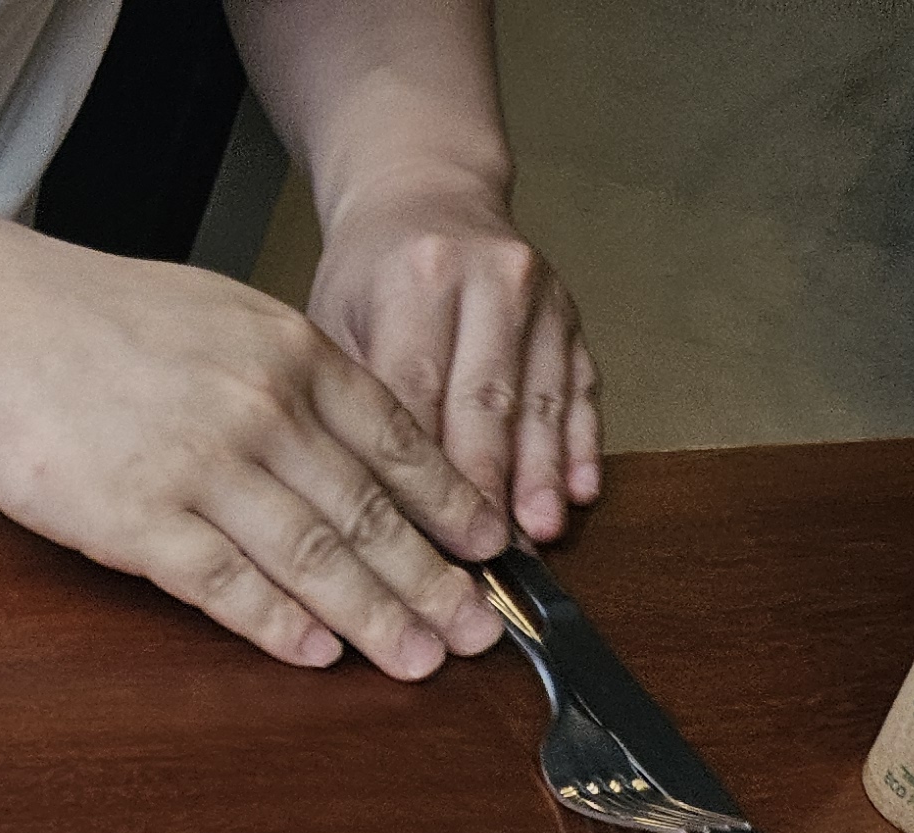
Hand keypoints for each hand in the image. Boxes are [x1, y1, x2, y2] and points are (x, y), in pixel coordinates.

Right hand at [0, 224, 508, 677]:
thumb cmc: (94, 318)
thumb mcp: (221, 314)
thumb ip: (287, 367)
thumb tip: (341, 419)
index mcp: (291, 355)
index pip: (397, 442)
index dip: (450, 506)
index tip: (490, 551)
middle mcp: (263, 410)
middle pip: (369, 511)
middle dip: (433, 580)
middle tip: (479, 631)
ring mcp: (202, 467)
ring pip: (312, 555)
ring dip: (373, 616)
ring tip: (416, 659)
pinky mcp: (137, 519)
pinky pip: (224, 582)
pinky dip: (277, 623)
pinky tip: (316, 652)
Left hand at [307, 170, 599, 545]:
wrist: (429, 196)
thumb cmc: (369, 273)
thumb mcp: (333, 319)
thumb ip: (351, 396)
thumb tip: (360, 497)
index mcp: (417, 279)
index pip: (418, 394)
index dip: (423, 473)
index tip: (420, 539)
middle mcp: (488, 281)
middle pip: (487, 401)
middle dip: (486, 486)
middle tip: (483, 555)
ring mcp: (540, 297)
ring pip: (541, 398)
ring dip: (541, 475)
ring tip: (539, 534)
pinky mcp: (571, 315)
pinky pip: (580, 386)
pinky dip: (580, 443)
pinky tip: (580, 491)